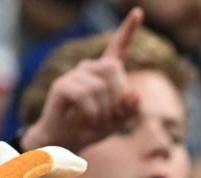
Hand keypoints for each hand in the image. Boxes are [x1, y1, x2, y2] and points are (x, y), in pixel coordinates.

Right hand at [22, 8, 143, 152]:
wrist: (66, 141)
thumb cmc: (92, 128)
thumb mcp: (117, 121)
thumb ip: (129, 109)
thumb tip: (135, 95)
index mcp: (103, 72)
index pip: (118, 47)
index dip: (128, 30)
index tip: (139, 12)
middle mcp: (88, 68)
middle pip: (114, 69)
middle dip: (118, 96)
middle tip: (111, 118)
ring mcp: (74, 75)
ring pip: (100, 86)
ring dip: (104, 111)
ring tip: (96, 123)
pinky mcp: (62, 86)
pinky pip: (85, 96)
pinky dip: (92, 114)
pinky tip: (85, 121)